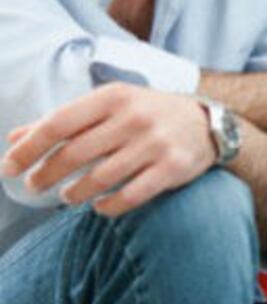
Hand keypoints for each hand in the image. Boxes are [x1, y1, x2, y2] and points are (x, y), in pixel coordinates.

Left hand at [1, 83, 215, 216]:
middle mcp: (134, 118)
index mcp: (114, 97)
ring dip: (74, 193)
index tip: (8, 168)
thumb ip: (65, 121)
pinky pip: (129, 196)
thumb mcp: (109, 106)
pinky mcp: (172, 169)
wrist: (209, 122)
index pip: (59, 124)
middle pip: (74, 154)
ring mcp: (155, 144)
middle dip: (46, 175)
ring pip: (99, 179)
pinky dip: (107, 206)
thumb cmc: (148, 113)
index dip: (29, 148)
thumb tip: (15, 138)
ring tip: (67, 195)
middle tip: (34, 185)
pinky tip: (99, 205)